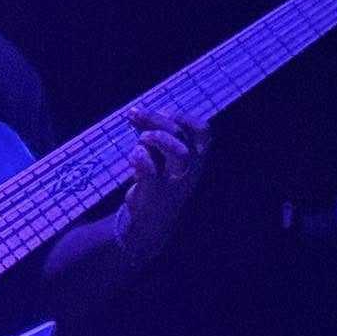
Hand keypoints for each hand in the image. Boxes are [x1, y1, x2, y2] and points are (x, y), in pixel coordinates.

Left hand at [119, 106, 209, 262]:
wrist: (148, 224)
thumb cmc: (155, 183)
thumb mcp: (158, 159)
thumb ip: (151, 136)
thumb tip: (136, 112)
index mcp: (194, 161)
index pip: (203, 132)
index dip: (185, 117)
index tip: (165, 111)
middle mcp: (188, 172)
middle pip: (184, 138)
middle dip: (160, 121)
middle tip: (137, 115)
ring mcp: (173, 184)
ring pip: (180, 153)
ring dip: (158, 138)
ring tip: (141, 138)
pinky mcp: (155, 195)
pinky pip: (152, 172)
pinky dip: (141, 158)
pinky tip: (134, 155)